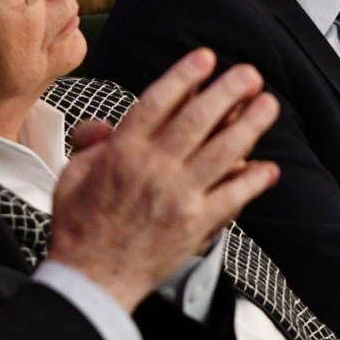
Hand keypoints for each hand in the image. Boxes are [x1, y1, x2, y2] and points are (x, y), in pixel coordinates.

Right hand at [46, 48, 279, 311]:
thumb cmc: (80, 229)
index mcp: (122, 151)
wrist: (91, 280)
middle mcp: (154, 168)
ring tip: (268, 106)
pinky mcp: (195, 225)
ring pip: (223, 152)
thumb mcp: (71, 175)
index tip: (205, 59)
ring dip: (250, 126)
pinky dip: (253, 181)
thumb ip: (92, 144)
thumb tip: (106, 126)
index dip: (185, 76)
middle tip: (249, 74)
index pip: (159, 102)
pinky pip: (232, 197)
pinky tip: (268, 168)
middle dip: (228, 91)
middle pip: (198, 119)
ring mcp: (178, 196)